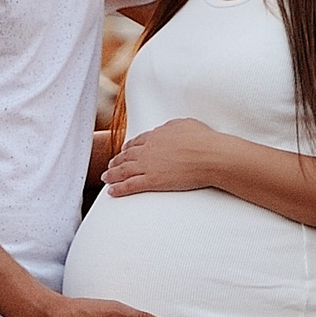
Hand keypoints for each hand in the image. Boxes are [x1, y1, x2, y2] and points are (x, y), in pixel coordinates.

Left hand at [102, 118, 230, 196]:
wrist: (209, 155)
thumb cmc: (203, 140)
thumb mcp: (185, 124)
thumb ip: (172, 127)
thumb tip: (167, 129)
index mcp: (157, 135)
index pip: (137, 142)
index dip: (128, 147)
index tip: (124, 151)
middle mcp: (148, 149)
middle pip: (127, 155)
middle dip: (117, 160)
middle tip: (111, 164)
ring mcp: (148, 165)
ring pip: (124, 170)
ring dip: (112, 174)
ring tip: (106, 177)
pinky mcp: (152, 181)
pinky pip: (130, 185)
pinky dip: (119, 189)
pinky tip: (111, 191)